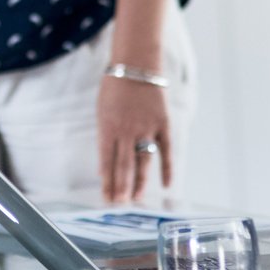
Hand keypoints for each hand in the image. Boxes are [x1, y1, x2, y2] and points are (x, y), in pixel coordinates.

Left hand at [97, 74, 172, 202]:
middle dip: (120, 188)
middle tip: (118, 204)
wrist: (136, 65)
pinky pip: (166, 151)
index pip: (106, 161)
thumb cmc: (115, 88)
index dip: (107, 181)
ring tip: (135, 200)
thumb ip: (105, 138)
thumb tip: (105, 166)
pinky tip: (166, 185)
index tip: (106, 197)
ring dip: (139, 183)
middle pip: (124, 166)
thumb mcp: (102, 111)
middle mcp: (127, 131)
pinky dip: (167, 169)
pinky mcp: (163, 125)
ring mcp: (146, 128)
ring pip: (143, 162)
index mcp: (108, 127)